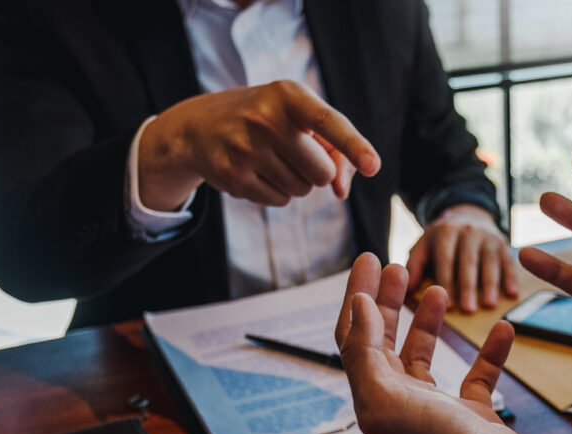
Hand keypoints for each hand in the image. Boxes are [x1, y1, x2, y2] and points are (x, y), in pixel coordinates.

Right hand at [138, 80, 380, 210]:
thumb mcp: (299, 118)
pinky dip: (276, 191)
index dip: (354, 146)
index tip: (373, 166)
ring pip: (302, 190)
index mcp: (287, 95)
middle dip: (316, 169)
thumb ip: (335, 149)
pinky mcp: (232, 176)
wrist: (198, 127)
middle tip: (291, 151)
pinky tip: (255, 170)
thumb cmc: (266, 120)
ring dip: (295, 180)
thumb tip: (342, 191)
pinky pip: (280, 201)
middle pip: (322, 173)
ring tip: (269, 157)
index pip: (328, 122)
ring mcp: (245, 148)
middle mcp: (264, 118)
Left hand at [336, 253, 532, 433]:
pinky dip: (489, 351)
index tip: (369, 258)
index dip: (358, 296)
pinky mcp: (473, 418)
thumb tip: (359, 306)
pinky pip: (479, 377)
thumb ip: (364, 352)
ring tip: (439, 290)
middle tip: (399, 265)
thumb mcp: (386, 398)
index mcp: (374, 395)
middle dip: (389, 301)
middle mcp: (400, 401)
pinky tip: (502, 327)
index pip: (355, 335)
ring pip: (426, 356)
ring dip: (429, 321)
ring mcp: (437, 410)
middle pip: (385, 340)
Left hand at [406, 204, 518, 312]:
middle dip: (468, 286)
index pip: (445, 258)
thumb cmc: (441, 240)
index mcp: (445, 232)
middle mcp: (468, 231)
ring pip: (490, 260)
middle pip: (468, 261)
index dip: (447, 281)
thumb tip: (408, 288)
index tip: (448, 304)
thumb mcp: (423, 245)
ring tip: (489, 305)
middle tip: (468, 310)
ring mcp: (487, 236)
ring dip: (491, 283)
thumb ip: (414, 265)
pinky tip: (512, 293)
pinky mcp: (503, 242)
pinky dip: (511, 276)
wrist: (466, 215)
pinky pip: (508, 260)